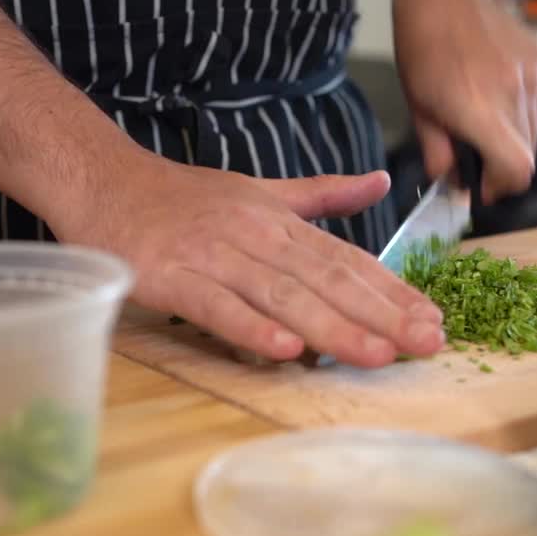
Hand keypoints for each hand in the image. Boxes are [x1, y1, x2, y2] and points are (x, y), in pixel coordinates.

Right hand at [61, 155, 444, 367]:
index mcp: (280, 222)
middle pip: (327, 279)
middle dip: (381, 314)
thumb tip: (379, 183)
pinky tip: (285, 352)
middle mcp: (256, 236)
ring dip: (332, 327)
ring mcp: (214, 257)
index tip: (433, 319)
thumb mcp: (261, 190)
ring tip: (376, 355)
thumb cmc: (182, 197)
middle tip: (426, 344)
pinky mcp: (172, 277)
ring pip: (282, 296)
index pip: (347, 260)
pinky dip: (251, 329)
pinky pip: (217, 307)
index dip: (393, 291)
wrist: (103, 180)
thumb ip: (322, 194)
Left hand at [392, 0, 536, 203]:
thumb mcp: (419, 110)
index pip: (517, 170)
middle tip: (473, 152)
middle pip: (525, 158)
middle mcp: (514, 94)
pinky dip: (519, 116)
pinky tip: (493, 94)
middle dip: (499, 166)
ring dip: (509, 140)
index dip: (500, 187)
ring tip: (480, 116)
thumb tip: (455, 186)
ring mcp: (534, 78)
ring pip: (533, 135)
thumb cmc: (423, 47)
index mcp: (479, 109)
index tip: (480, 185)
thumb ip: (439, 155)